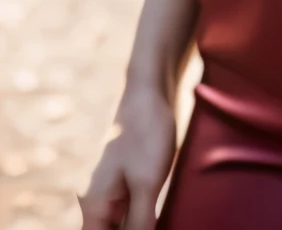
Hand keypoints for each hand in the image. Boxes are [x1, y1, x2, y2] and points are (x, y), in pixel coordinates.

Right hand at [77, 84, 176, 229]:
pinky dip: (147, 221)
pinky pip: (134, 214)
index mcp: (93, 206)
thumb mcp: (146, 184)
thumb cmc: (146, 132)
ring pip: (124, 228)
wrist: (151, 89)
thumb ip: (138, 224)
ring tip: (162, 221)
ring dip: (141, 228)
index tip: (147, 229)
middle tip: (159, 223)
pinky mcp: (130, 184)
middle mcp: (98, 203)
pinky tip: (165, 217)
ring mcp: (114, 193)